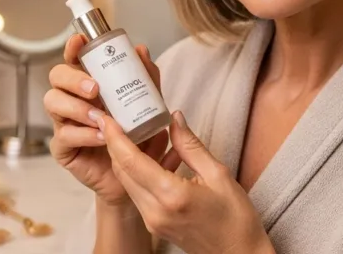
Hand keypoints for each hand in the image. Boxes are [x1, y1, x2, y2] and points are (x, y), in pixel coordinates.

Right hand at [44, 34, 169, 205]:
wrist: (136, 177)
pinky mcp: (63, 148)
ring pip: (53, 102)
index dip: (72, 47)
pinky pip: (63, 135)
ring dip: (77, 106)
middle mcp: (72, 98)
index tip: (79, 41)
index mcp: (88, 84)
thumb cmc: (137, 137)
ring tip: (100, 116)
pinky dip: (83, 134)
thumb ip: (146, 79)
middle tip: (95, 88)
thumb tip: (141, 50)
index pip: (74, 59)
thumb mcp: (147, 105)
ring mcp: (64, 122)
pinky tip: (101, 136)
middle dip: (73, 78)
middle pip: (56, 76)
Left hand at [97, 111, 273, 253]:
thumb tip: (174, 118)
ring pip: (127, 182)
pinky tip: (139, 156)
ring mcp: (152, 220)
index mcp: (171, 195)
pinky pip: (136, 193)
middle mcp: (155, 211)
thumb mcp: (218, 174)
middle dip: (113, 144)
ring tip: (124, 133)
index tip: (106, 117)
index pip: (131, 162)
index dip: (115, 138)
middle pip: (122, 172)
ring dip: (121, 158)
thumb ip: (191, 145)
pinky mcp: (154, 225)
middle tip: (112, 119)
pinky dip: (133, 172)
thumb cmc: (235, 218)